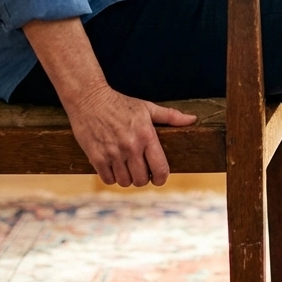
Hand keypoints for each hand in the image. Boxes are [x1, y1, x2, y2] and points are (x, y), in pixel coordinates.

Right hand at [66, 83, 196, 186]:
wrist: (89, 99)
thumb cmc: (120, 103)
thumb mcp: (147, 107)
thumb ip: (171, 116)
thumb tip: (192, 119)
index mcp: (146, 135)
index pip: (160, 169)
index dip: (161, 178)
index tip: (158, 177)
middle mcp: (131, 147)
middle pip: (142, 180)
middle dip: (143, 178)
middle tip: (141, 170)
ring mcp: (113, 154)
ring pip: (125, 182)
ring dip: (127, 178)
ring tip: (127, 168)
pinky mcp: (97, 158)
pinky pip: (108, 179)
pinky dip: (112, 177)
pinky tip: (113, 166)